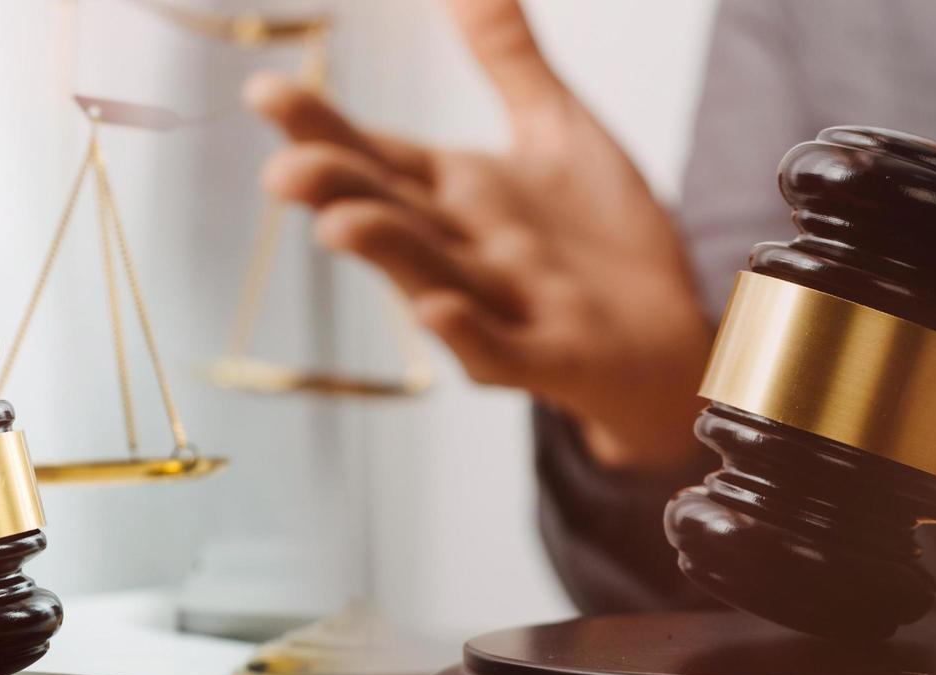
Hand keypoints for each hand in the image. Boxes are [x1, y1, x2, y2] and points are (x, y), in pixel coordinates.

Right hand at [246, 0, 708, 469]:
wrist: (672, 339)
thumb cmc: (600, 240)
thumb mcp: (553, 129)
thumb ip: (505, 57)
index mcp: (456, 191)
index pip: (375, 154)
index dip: (320, 128)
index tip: (263, 93)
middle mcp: (465, 247)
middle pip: (388, 212)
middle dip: (336, 191)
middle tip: (283, 170)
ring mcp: (504, 305)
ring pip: (431, 277)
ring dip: (388, 254)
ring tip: (339, 226)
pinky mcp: (553, 355)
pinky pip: (501, 351)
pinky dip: (467, 334)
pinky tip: (436, 310)